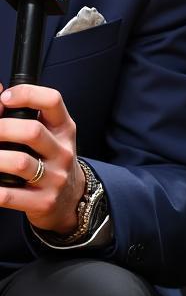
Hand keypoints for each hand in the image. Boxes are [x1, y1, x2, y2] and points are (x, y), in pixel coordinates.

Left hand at [0, 84, 82, 232]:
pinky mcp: (43, 202)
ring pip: (20, 162)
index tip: (4, 98)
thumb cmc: (49, 162)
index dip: (27, 94)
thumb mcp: (47, 136)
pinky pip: (9, 195)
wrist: (70, 200)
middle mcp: (63, 151)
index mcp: (64, 129)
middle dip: (1, 129)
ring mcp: (55, 178)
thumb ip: (23, 116)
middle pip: (32, 131)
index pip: (53, 101)